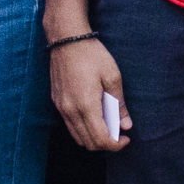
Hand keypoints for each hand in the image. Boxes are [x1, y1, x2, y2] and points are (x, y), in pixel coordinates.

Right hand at [48, 37, 126, 151]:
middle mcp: (70, 110)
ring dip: (93, 138)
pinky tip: (94, 116)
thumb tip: (126, 125)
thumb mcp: (113, 76)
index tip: (126, 138)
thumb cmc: (92, 55)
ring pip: (77, 136)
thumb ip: (119, 104)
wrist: (66, 38)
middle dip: (106, 144)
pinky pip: (70, 125)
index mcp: (86, 105)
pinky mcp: (57, 101)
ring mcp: (61, 107)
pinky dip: (83, 129)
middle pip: (88, 143)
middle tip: (119, 133)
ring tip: (107, 126)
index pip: (100, 139)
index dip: (116, 145)